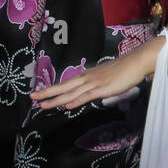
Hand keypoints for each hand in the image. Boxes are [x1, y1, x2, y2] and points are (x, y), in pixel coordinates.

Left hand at [30, 47, 151, 110]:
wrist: (135, 62)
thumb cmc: (123, 70)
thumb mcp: (105, 78)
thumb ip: (95, 86)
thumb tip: (88, 93)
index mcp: (86, 76)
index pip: (65, 84)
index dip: (52, 89)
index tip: (39, 94)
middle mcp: (86, 79)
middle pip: (63, 87)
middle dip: (46, 93)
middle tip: (31, 98)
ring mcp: (94, 83)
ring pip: (71, 93)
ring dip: (56, 99)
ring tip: (42, 105)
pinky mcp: (103, 88)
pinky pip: (86, 96)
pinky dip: (76, 100)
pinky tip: (67, 105)